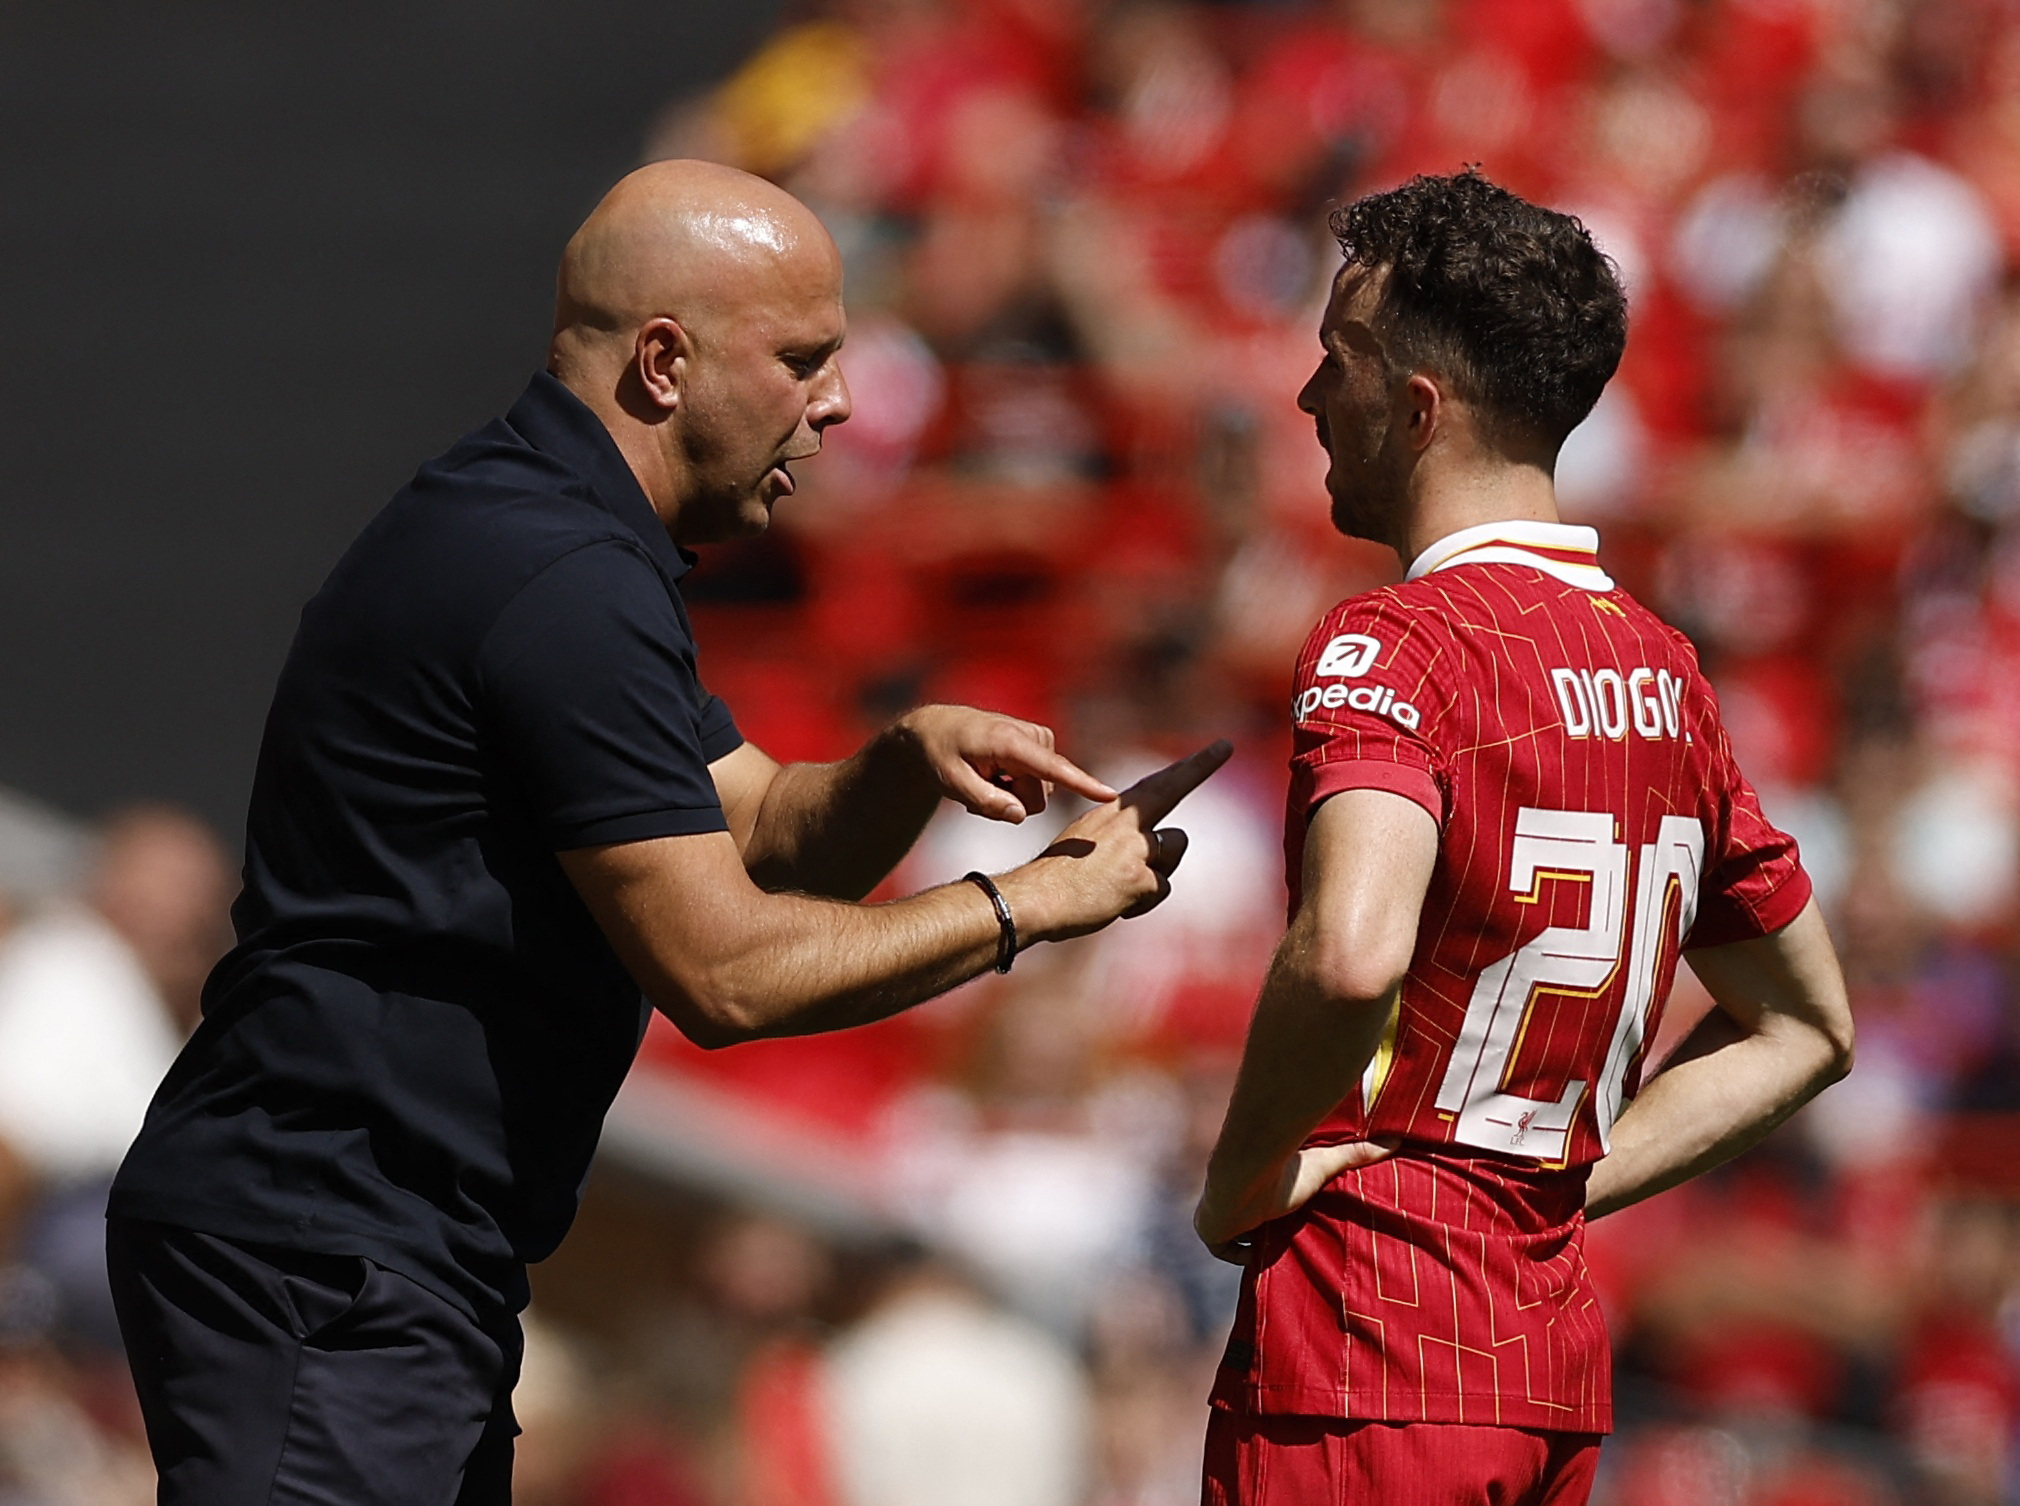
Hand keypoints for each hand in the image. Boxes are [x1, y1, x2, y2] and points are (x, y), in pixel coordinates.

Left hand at [894, 705, 1115, 822]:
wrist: (938, 729)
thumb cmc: (942, 755)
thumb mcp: (952, 784)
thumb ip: (986, 803)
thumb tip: (1021, 815)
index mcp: (1010, 743)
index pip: (1052, 769)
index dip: (1082, 784)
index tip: (1111, 795)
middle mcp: (1032, 737)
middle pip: (1038, 798)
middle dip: (1009, 802)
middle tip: (978, 786)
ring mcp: (1040, 741)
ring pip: (1039, 794)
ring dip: (1009, 795)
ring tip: (984, 778)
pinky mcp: (1042, 746)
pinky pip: (1039, 785)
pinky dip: (1014, 787)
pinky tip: (993, 774)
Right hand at [1000, 739, 1232, 941]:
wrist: (1034, 898)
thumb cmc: (1057, 878)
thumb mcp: (1086, 844)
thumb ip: (1125, 839)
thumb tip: (1163, 847)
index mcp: (1110, 812)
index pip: (1157, 784)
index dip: (1191, 767)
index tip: (1219, 748)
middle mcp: (1125, 823)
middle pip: (1172, 799)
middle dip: (1199, 768)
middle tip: (1224, 745)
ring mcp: (1135, 848)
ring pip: (1171, 853)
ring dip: (1156, 872)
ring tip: (1118, 886)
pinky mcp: (1139, 877)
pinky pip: (1161, 889)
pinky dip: (1143, 902)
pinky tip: (1115, 902)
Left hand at [1194, 1138, 1398, 1264]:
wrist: (1247, 1175)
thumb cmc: (1285, 1168)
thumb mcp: (1326, 1162)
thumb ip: (1357, 1154)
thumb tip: (1396, 1141)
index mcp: (1261, 1184)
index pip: (1268, 1204)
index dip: (1282, 1219)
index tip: (1302, 1229)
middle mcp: (1238, 1197)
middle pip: (1252, 1224)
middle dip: (1270, 1235)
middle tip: (1295, 1249)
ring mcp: (1220, 1214)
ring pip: (1236, 1237)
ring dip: (1254, 1246)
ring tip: (1278, 1256)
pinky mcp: (1208, 1231)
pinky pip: (1221, 1250)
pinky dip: (1238, 1256)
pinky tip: (1257, 1255)